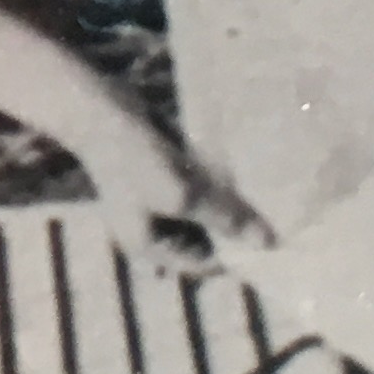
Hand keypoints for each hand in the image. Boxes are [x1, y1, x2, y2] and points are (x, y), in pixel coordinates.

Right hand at [68, 88, 278, 270]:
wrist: (102, 109)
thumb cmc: (136, 160)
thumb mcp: (183, 195)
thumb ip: (224, 218)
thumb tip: (267, 243)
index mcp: (149, 246)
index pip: (202, 264)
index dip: (235, 254)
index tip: (270, 241)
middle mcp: (152, 228)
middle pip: (203, 237)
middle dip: (231, 227)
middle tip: (271, 216)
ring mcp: (156, 200)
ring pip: (203, 211)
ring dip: (226, 204)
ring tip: (261, 194)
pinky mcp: (162, 174)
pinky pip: (197, 187)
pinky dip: (215, 184)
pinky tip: (240, 173)